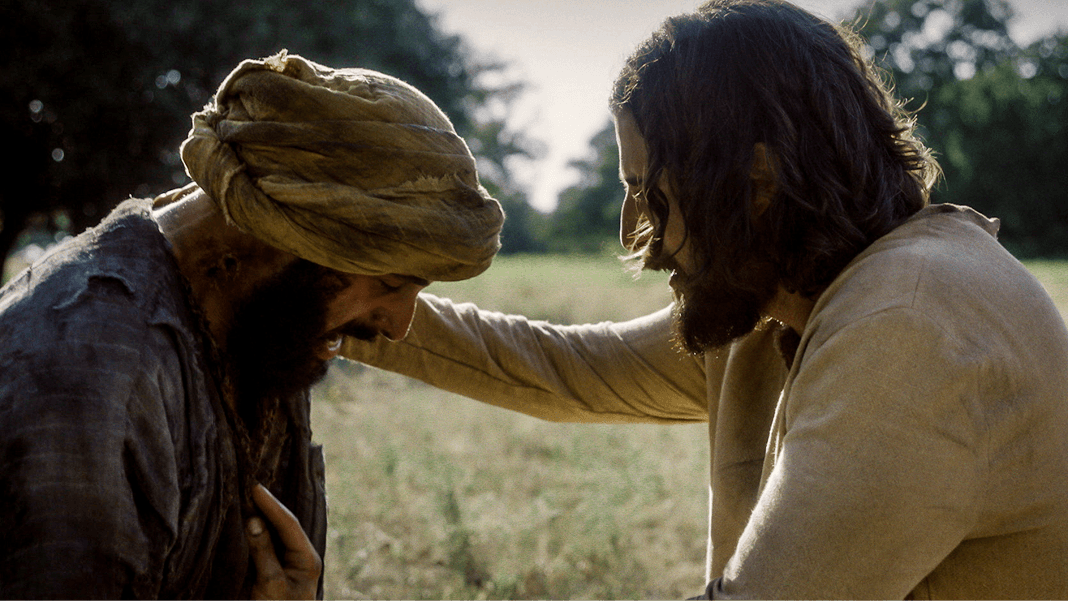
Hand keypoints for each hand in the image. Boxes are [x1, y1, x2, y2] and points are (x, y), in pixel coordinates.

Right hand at [247, 483, 321, 600]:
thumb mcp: (269, 584)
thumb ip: (263, 552)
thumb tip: (254, 519)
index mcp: (307, 559)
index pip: (289, 524)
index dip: (271, 505)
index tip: (255, 487)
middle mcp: (300, 557)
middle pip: (284, 524)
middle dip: (267, 505)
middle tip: (248, 484)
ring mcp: (287, 562)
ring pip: (274, 532)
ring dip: (259, 515)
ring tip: (244, 495)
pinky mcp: (273, 569)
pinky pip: (264, 543)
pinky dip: (254, 531)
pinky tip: (242, 519)